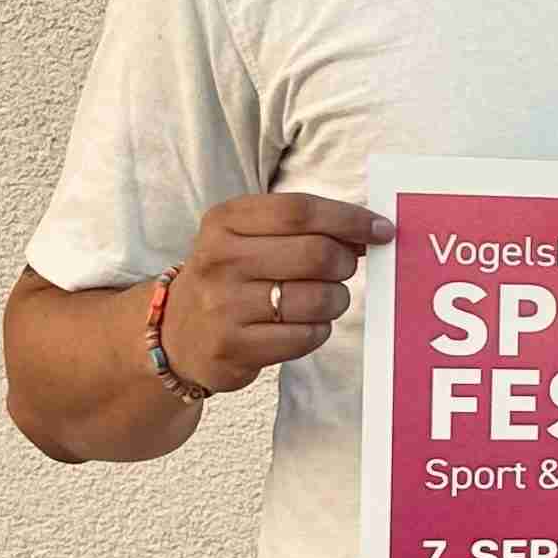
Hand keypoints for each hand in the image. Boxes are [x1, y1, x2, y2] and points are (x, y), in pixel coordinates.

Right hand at [161, 193, 389, 394]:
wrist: (176, 333)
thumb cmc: (231, 276)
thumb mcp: (248, 236)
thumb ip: (302, 227)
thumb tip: (371, 230)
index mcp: (225, 221)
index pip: (300, 211)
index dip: (350, 219)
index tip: (381, 230)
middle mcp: (220, 259)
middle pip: (316, 254)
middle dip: (345, 263)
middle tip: (343, 269)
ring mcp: (223, 305)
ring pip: (317, 299)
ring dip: (336, 300)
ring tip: (323, 299)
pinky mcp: (234, 347)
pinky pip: (306, 336)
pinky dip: (318, 330)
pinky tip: (302, 325)